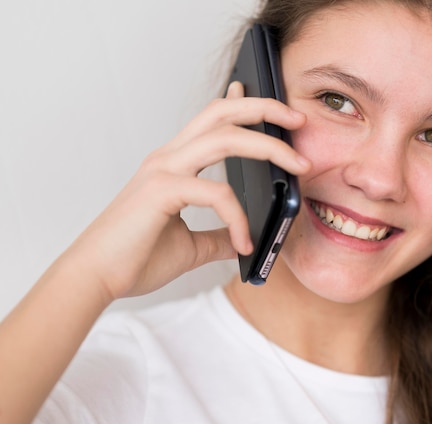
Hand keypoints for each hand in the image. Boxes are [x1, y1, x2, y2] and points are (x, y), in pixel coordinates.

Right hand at [67, 82, 310, 299]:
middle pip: (222, 113)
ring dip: (268, 146)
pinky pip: (217, 193)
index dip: (240, 103)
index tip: (269, 102)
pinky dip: (239, 217)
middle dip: (265, 109)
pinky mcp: (161, 191)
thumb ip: (218, 238)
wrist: (95, 278)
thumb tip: (246, 240)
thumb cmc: (134, 259)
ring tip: (300, 165)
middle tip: (298, 120)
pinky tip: (246, 243)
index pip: (212, 121)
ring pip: (224, 136)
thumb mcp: (191, 247)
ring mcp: (163, 170)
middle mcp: (168, 158)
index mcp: (173, 165)